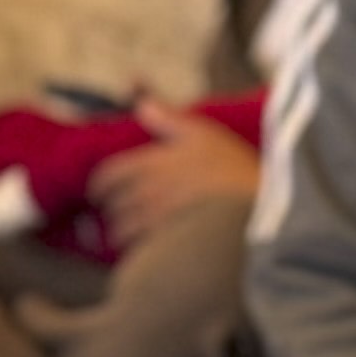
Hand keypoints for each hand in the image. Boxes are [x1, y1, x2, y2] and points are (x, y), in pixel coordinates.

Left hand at [84, 116, 258, 250]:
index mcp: (151, 163)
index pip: (109, 174)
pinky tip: (144, 251)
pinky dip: (136, 251)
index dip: (99, 184)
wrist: (257, 212)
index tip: (98, 192)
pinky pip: (139, 251)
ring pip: (121, 230)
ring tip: (125, 236)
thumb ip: (169, 119)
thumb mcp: (203, 134)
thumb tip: (141, 104)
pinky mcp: (164, 248)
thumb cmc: (233, 169)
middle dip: (110, 210)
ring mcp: (154, 222)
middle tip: (112, 214)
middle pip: (113, 204)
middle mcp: (146, 193)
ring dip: (120, 232)